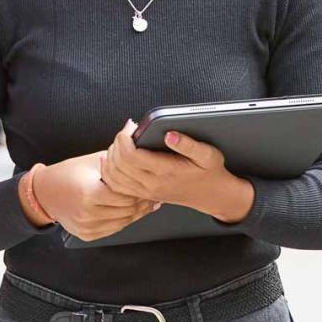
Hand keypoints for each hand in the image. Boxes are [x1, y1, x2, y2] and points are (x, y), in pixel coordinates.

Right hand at [31, 152, 160, 242]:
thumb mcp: (93, 160)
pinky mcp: (88, 234)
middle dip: (141, 201)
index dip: (139, 189)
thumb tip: (134, 128)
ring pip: (123, 222)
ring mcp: (87, 227)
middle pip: (127, 210)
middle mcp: (88, 213)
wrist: (44, 193)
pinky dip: (124, 220)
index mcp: (89, 193)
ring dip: (137, 212)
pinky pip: (114, 229)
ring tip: (147, 202)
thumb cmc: (69, 173)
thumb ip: (117, 152)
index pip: (125, 195)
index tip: (149, 182)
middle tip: (153, 192)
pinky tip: (132, 212)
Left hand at [99, 122, 254, 223]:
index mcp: (165, 171)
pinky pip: (117, 185)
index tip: (130, 126)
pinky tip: (112, 159)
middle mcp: (152, 184)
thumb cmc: (210, 172)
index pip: (131, 155)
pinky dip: (109, 171)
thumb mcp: (207, 154)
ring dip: (110, 157)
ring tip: (120, 142)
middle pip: (118, 164)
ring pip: (114, 176)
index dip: (124, 138)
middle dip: (116, 143)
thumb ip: (188, 144)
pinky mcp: (143, 194)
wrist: (212, 195)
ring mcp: (146, 191)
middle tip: (126, 131)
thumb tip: (170, 134)